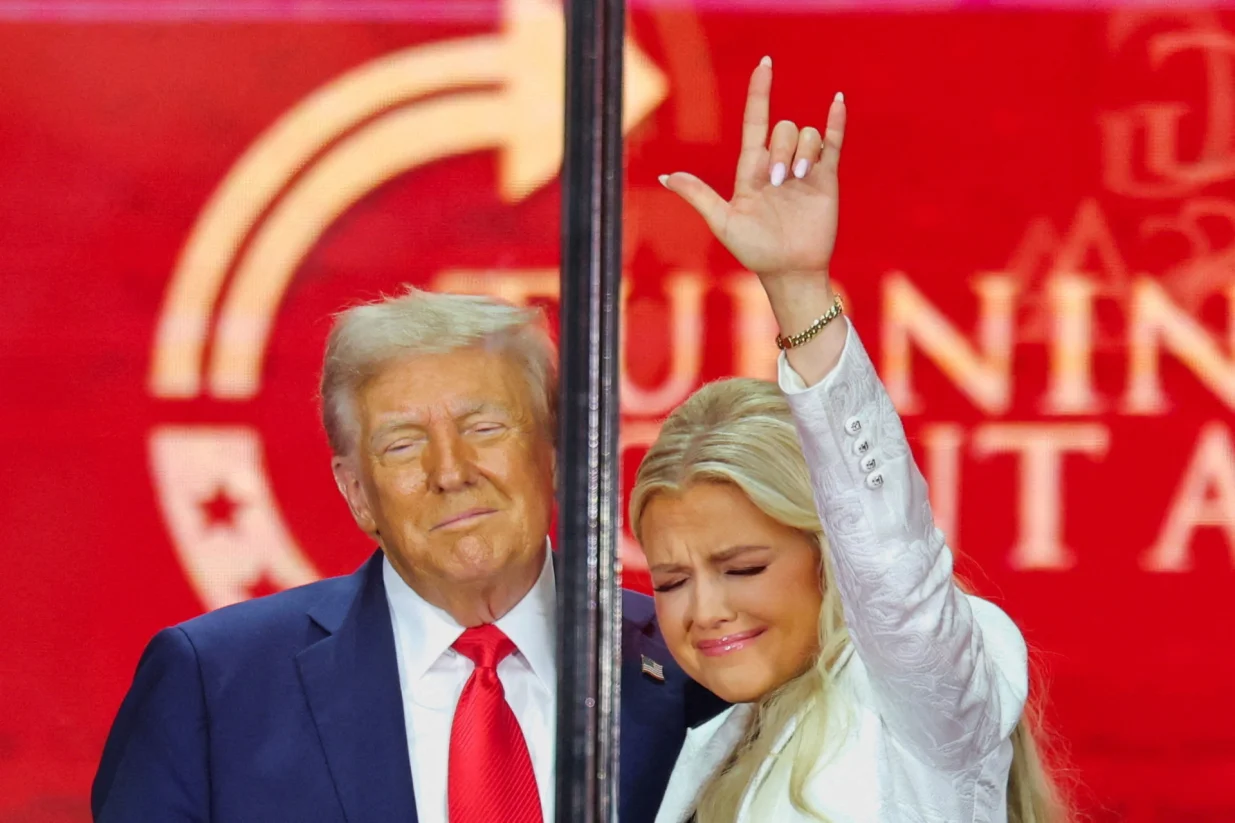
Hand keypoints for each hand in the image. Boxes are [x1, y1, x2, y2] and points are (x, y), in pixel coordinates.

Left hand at [659, 56, 845, 283]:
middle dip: (781, 149)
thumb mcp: (722, 222)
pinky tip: (836, 102)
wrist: (790, 271)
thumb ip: (699, 195)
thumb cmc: (754, 251)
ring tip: (799, 178)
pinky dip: (835, 122)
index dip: (759, 92)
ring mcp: (804, 170)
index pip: (755, 121)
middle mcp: (778, 165)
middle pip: (782, 129)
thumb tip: (666, 177)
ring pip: (806, 134)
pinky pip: (833, 142)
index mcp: (751, 170)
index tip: (764, 65)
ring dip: (803, 150)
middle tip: (778, 183)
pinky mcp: (826, 179)